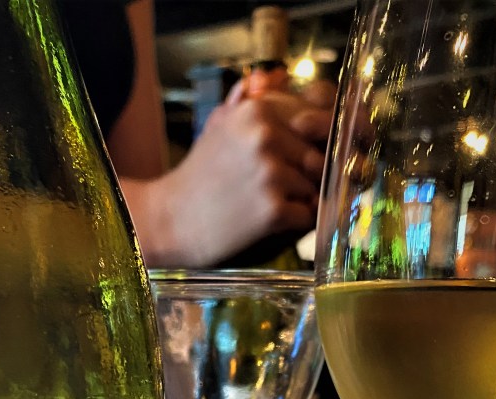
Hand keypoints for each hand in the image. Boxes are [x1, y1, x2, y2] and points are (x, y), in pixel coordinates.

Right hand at [120, 86, 334, 267]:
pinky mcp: (272, 210)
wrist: (170, 220)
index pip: (319, 116)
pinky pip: (308, 216)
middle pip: (321, 155)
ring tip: (270, 205)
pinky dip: (296, 225)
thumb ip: (249, 100)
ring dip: (303, 200)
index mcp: (259, 110)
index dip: (326, 138)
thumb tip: (274, 76)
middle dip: (312, 176)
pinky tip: (269, 224)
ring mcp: (270, 173)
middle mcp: (267, 136)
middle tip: (287, 190)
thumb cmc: (200, 177)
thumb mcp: (221, 126)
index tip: (320, 154)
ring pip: (317, 187)